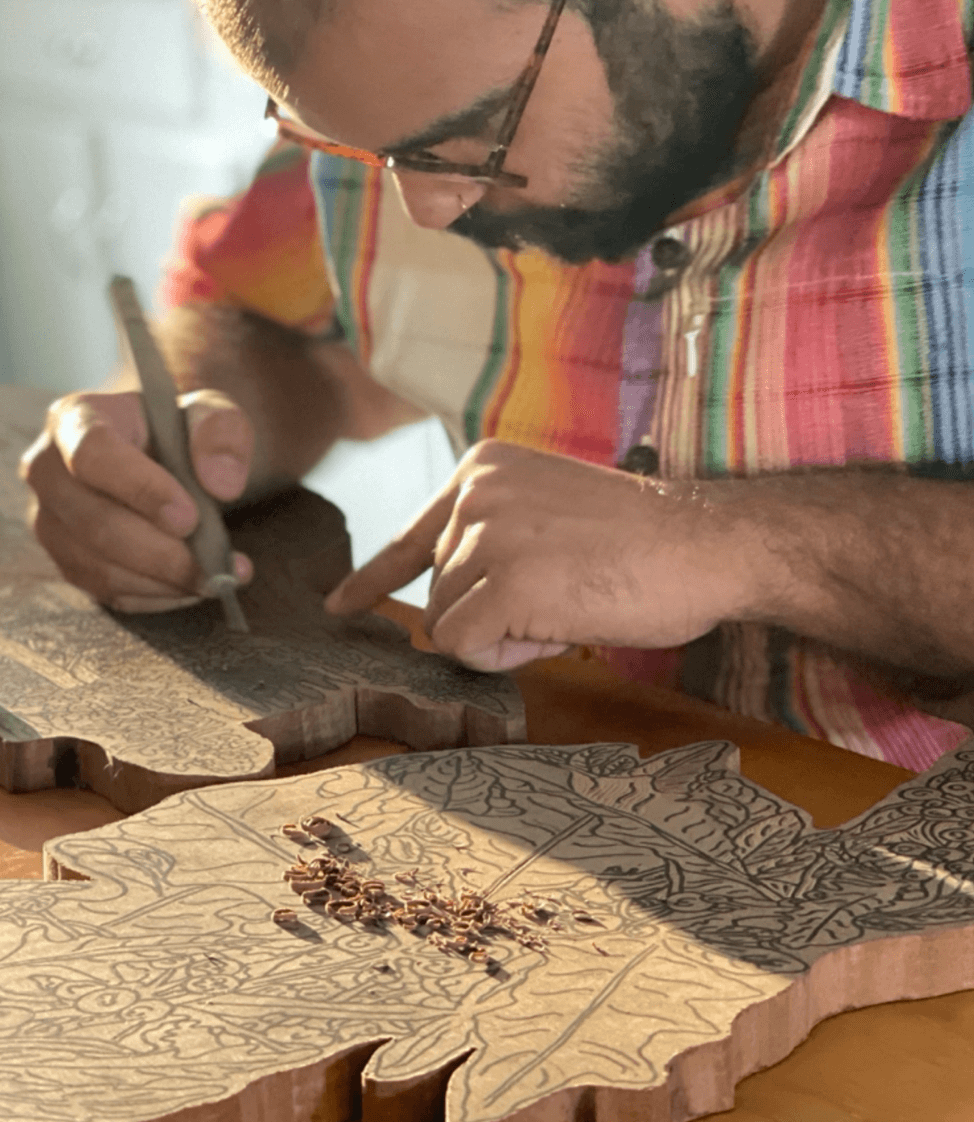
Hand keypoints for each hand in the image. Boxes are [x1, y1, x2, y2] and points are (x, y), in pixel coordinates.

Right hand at [21, 388, 254, 612]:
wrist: (169, 454)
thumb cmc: (183, 430)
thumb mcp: (212, 412)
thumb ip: (222, 432)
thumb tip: (223, 484)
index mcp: (75, 419)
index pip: (94, 455)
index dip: (140, 490)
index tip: (190, 519)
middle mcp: (49, 471)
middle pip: (94, 523)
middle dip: (162, 553)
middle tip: (217, 566)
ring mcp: (51, 521)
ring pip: (99, 567)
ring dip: (164, 581)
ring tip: (218, 577)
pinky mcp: (68, 559)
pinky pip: (107, 591)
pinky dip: (157, 595)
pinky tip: (194, 585)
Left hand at [325, 440, 762, 669]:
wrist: (706, 543)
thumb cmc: (642, 541)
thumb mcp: (548, 515)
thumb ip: (492, 541)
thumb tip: (439, 612)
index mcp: (483, 468)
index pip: (412, 534)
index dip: (374, 579)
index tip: (341, 606)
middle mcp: (475, 492)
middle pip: (436, 593)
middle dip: (492, 614)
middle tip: (563, 597)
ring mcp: (488, 534)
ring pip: (448, 623)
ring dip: (505, 634)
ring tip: (570, 603)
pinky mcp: (505, 580)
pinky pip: (466, 645)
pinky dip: (508, 653)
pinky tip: (561, 627)